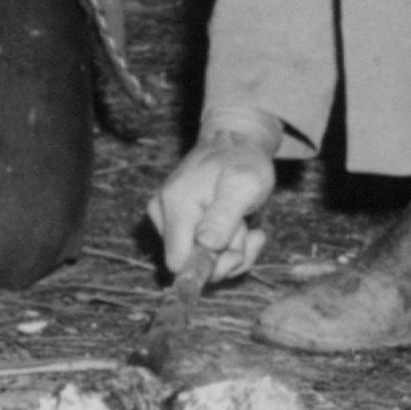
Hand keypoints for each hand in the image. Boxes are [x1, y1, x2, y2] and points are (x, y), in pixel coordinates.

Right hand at [150, 113, 282, 285]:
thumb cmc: (243, 161)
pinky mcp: (175, 222)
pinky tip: (240, 227)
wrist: (234, 143)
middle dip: (226, 256)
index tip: (238, 249)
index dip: (210, 266)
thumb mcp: (245, 185)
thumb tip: (206, 246)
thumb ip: (224, 216)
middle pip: (189, 264)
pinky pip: (199, 251)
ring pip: (197, 260)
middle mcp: (162, 214)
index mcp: (176, 205)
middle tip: (248, 231)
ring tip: (244, 222)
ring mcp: (166, 218)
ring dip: (229, 250)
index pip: (179, 262)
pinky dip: (225, 246)